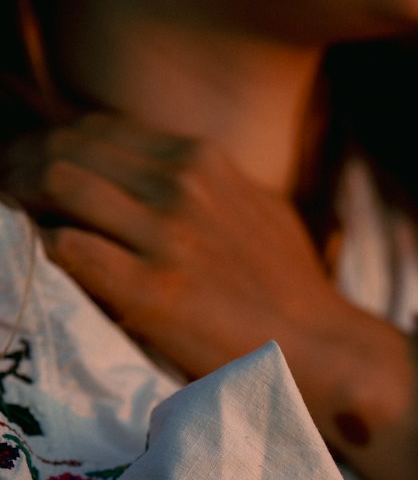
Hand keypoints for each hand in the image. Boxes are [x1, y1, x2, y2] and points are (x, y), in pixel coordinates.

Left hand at [0, 113, 417, 479]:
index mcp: (204, 159)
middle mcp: (182, 185)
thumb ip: (208, 184)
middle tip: (7, 195)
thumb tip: (156, 176)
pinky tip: (42, 263)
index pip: (100, 129)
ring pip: (58, 184)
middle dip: (23, 167)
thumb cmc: (292, 291)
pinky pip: (69, 248)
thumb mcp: (257, 209)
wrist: (323, 351)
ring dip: (22, 201)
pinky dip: (45, 249)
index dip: (55, 145)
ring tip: (14, 222)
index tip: (35, 172)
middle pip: (69, 148)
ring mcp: (166, 237)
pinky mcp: (153, 291)